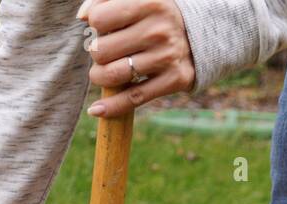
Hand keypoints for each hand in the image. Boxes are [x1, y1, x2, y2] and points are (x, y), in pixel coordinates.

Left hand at [78, 0, 195, 117]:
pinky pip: (132, 99)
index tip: (104, 27)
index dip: (95, 24)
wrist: (203, 31)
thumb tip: (82, 17)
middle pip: (101, 51)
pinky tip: (97, 110)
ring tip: (103, 72)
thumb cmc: (156, 14)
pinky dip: (110, 107)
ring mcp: (167, 56)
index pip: (99, 19)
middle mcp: (159, 30)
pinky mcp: (174, 79)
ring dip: (99, 77)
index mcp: (150, 2)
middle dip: (96, 53)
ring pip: (112, 75)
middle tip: (106, 51)